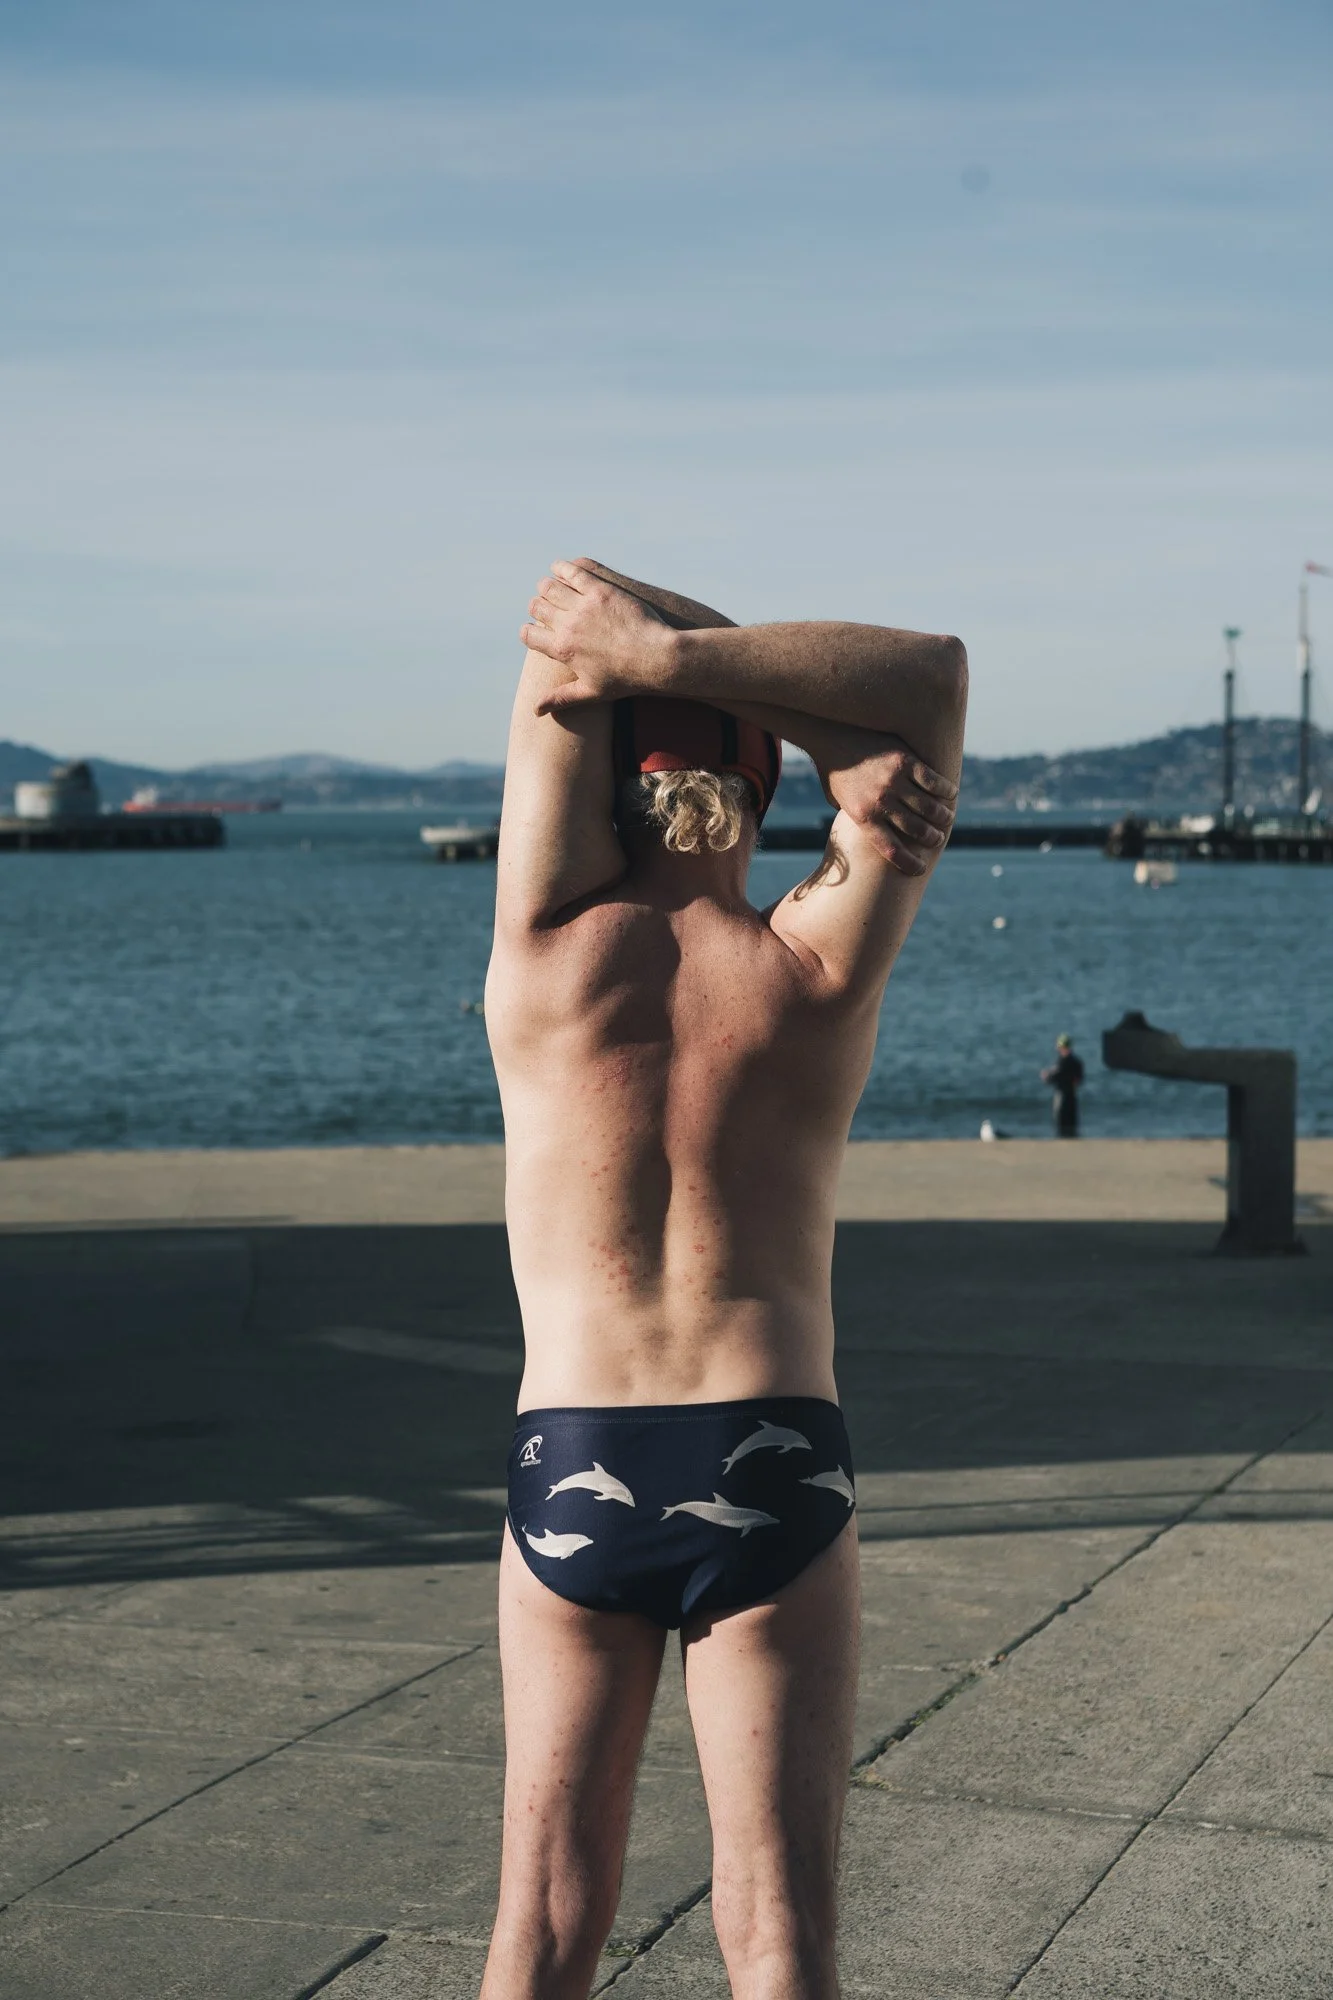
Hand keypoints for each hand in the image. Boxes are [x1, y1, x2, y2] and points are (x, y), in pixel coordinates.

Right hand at [521, 559, 675, 714]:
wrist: (657, 657)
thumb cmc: (626, 679)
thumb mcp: (591, 693)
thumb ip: (561, 698)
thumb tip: (535, 711)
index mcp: (563, 649)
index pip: (529, 635)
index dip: (528, 632)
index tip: (534, 630)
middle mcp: (568, 625)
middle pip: (537, 607)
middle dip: (537, 606)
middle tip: (543, 606)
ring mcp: (583, 605)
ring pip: (550, 586)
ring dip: (547, 586)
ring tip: (550, 586)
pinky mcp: (600, 589)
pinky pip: (573, 572)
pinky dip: (563, 567)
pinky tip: (561, 567)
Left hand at [827, 738, 957, 876]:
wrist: (832, 736)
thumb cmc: (836, 771)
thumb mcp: (838, 802)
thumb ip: (856, 816)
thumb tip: (867, 831)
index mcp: (863, 817)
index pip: (891, 850)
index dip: (909, 863)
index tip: (920, 868)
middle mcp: (880, 802)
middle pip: (915, 830)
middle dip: (931, 839)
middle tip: (937, 839)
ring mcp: (893, 781)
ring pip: (928, 807)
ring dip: (942, 817)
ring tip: (947, 819)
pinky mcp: (905, 761)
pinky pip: (933, 781)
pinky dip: (946, 790)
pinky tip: (951, 793)